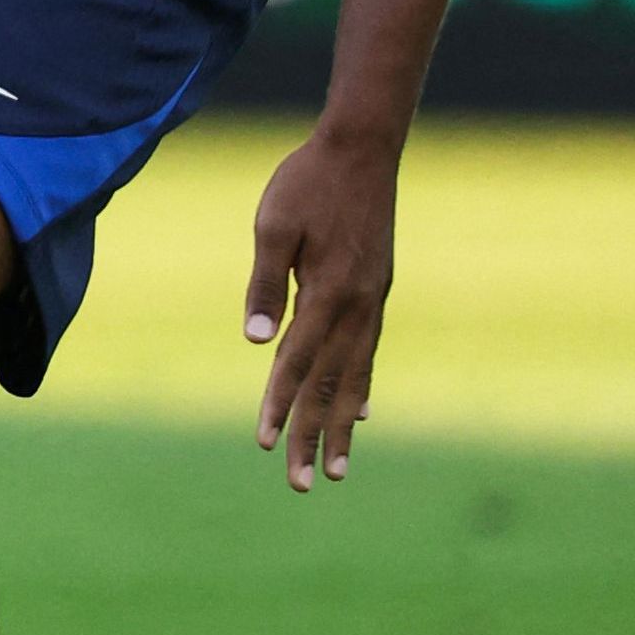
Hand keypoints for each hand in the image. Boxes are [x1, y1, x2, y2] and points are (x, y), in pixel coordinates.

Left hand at [244, 123, 402, 490]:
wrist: (361, 150)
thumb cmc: (306, 184)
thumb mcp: (272, 226)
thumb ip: (265, 285)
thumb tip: (256, 342)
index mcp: (327, 292)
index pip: (296, 363)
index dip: (278, 404)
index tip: (263, 443)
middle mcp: (357, 306)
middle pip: (329, 385)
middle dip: (311, 435)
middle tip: (300, 484)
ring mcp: (372, 302)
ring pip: (355, 377)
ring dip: (342, 424)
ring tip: (335, 468)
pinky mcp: (378, 292)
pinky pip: (370, 352)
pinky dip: (362, 386)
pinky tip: (360, 412)